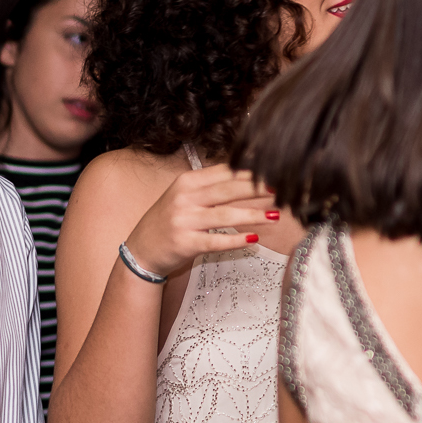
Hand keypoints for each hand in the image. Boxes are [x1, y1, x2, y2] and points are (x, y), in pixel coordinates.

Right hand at [120, 164, 276, 280]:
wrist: (140, 250)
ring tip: (275, 216)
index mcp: (187, 182)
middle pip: (228, 190)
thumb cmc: (169, 221)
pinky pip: (216, 240)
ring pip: (225, 215)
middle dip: (257, 190)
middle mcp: (184, 198)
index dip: (250, 172)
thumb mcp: (185, 196)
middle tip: (280, 190)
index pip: (224, 172)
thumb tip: (248, 175)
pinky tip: (253, 238)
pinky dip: (236, 240)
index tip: (273, 172)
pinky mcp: (185, 243)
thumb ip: (211, 186)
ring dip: (253, 215)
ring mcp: (184, 221)